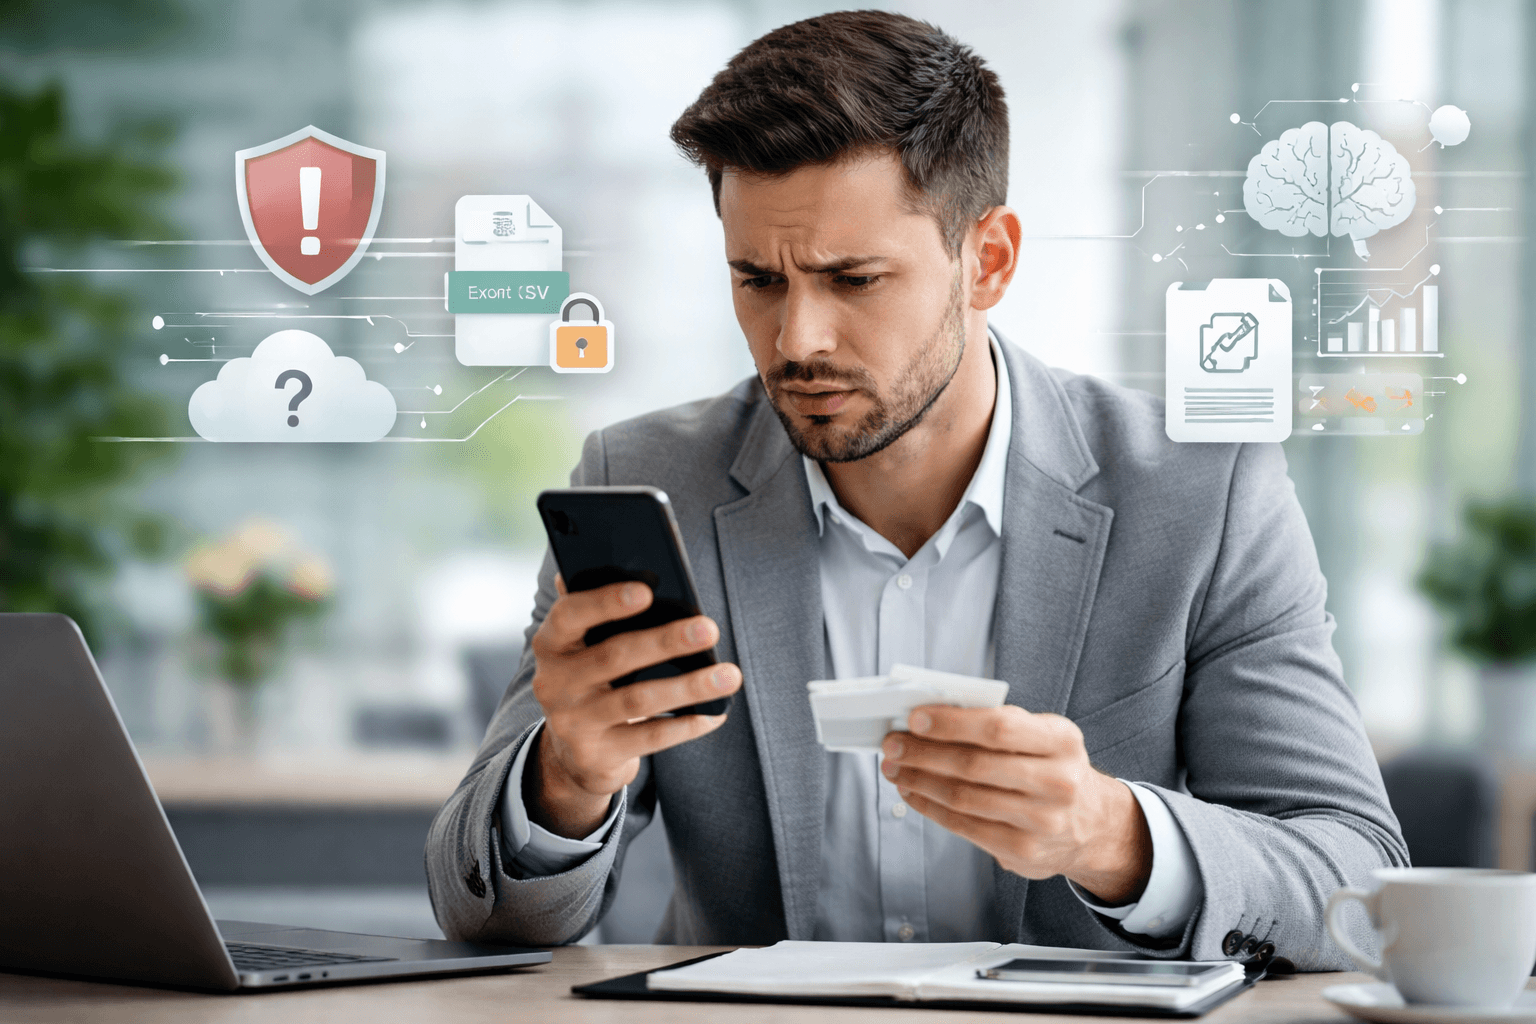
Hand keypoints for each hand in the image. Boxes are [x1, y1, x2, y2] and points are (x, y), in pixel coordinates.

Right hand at [526, 575, 741, 838]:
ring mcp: (574, 722)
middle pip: (615, 656)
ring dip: (689, 686)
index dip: (606, 602)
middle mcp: (555, 683)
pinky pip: (649, 738)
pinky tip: (716, 712)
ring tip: (730, 674)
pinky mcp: (597, 755)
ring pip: (638, 700)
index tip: (646, 591)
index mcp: (552, 643)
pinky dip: (686, 724)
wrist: (575, 752)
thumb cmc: (594, 679)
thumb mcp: (586, 647)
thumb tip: (628, 567)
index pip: (570, 615)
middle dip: (666, 641)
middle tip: (710, 628)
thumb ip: (600, 612)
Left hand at [880, 705, 1151, 903]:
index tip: (915, 718)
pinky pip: (963, 826)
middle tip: (892, 743)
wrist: (1093, 825)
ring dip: (919, 781)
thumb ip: (1000, 724)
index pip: (999, 727)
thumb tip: (932, 718)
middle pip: (975, 765)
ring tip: (895, 768)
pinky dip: (930, 807)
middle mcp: (1058, 781)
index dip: (952, 723)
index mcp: (1062, 740)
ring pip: (964, 798)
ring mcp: (1042, 821)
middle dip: (924, 753)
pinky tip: (913, 793)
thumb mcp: (1045, 736)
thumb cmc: (1055, 768)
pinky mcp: (1022, 851)